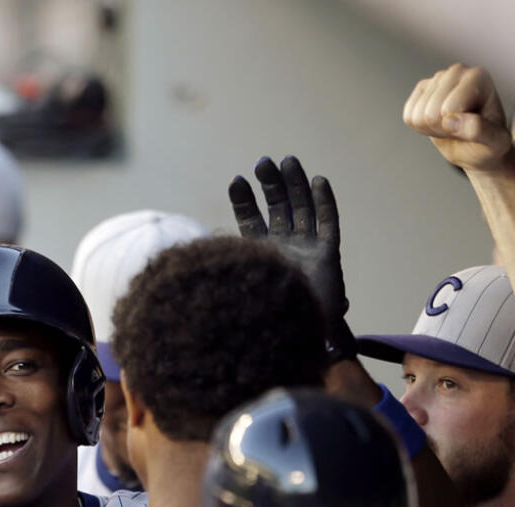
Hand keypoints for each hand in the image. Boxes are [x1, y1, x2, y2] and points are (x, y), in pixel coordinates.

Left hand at [229, 156, 354, 361]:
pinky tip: (319, 180)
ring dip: (295, 185)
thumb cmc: (257, 317)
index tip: (236, 181)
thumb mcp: (231, 290)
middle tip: (263, 162)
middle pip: (278, 209)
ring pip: (302, 210)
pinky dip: (325, 203)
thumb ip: (218, 277)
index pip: (251, 221)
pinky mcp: (328, 257)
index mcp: (258, 256)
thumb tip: (186, 269)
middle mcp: (283, 250)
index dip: (244, 201)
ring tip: (286, 160)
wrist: (289, 339)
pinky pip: (328, 224)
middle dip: (271, 185)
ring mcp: (306, 251)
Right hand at [402, 64, 514, 173]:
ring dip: (432, 129)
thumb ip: (478, 130)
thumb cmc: (489, 143)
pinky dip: (420, 127)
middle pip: (430, 113)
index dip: (455, 127)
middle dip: (442, 129)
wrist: (477, 146)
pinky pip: (408, 116)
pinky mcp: (422, 88)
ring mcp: (437, 78)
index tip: (472, 126)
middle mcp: (457, 71)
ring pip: (417, 116)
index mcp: (478, 77)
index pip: (448, 109)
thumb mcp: (494, 143)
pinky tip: (439, 122)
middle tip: (461, 128)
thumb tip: (450, 120)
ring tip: (452, 125)